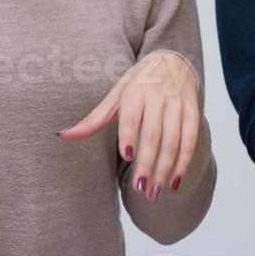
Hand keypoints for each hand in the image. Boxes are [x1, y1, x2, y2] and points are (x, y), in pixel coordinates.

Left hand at [57, 50, 200, 201]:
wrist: (172, 62)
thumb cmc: (137, 84)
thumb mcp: (114, 96)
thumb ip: (92, 120)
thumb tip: (63, 136)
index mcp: (134, 91)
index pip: (132, 115)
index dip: (130, 134)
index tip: (127, 156)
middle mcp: (157, 97)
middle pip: (153, 133)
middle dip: (148, 163)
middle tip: (140, 189)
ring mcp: (176, 105)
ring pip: (173, 140)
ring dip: (165, 169)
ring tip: (154, 193)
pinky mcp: (192, 112)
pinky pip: (190, 140)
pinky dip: (184, 163)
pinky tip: (174, 182)